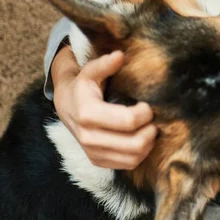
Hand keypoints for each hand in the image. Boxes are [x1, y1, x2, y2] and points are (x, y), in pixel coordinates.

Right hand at [52, 47, 157, 169]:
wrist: (66, 105)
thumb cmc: (82, 86)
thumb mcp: (90, 71)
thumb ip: (104, 64)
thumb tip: (119, 55)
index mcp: (88, 114)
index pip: (128, 121)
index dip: (145, 113)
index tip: (148, 104)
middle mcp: (88, 137)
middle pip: (134, 144)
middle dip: (150, 131)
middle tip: (153, 120)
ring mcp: (92, 152)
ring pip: (133, 158)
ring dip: (147, 144)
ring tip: (149, 128)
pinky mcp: (98, 161)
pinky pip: (127, 164)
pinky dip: (140, 154)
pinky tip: (141, 139)